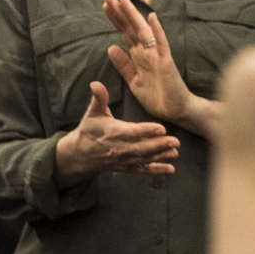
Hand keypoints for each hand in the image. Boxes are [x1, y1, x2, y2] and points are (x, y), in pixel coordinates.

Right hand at [54, 83, 181, 186]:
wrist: (79, 154)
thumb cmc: (89, 130)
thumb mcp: (92, 113)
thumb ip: (99, 99)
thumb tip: (95, 83)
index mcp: (113, 132)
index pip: (132, 132)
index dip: (146, 131)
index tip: (161, 128)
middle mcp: (119, 148)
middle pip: (141, 148)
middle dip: (159, 145)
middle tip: (176, 141)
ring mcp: (123, 159)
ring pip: (144, 159)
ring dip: (160, 157)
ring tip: (175, 153)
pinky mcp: (126, 167)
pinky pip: (142, 170)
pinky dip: (156, 170)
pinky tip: (171, 169)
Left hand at [102, 0, 214, 135]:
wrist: (176, 111)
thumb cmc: (158, 97)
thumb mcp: (133, 81)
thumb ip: (123, 65)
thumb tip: (110, 47)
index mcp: (139, 56)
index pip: (124, 33)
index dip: (115, 20)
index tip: (105, 5)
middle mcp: (147, 52)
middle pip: (131, 28)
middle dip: (119, 13)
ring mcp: (157, 55)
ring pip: (143, 31)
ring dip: (133, 16)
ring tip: (123, 1)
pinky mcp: (167, 62)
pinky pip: (161, 44)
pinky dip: (157, 31)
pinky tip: (152, 18)